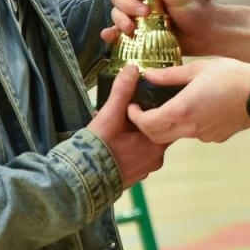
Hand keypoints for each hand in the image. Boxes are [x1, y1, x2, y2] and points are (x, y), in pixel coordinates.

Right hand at [87, 64, 169, 188]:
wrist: (82, 181)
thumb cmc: (99, 149)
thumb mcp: (110, 115)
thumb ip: (122, 91)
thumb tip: (132, 68)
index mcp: (156, 145)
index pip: (167, 122)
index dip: (158, 109)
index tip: (147, 99)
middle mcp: (155, 160)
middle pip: (155, 133)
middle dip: (142, 122)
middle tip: (127, 111)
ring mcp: (144, 170)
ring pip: (144, 145)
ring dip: (133, 135)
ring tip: (116, 125)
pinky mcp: (132, 177)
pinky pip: (135, 157)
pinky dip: (127, 147)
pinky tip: (112, 140)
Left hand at [126, 57, 249, 143]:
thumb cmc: (232, 77)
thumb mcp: (198, 69)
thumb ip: (170, 75)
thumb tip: (149, 75)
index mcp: (182, 109)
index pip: (147, 123)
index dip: (135, 117)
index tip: (132, 106)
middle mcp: (190, 128)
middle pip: (157, 136)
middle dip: (146, 125)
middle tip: (144, 109)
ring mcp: (204, 135)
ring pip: (175, 136)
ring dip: (167, 125)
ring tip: (170, 104)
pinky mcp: (215, 137)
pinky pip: (194, 134)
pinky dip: (187, 125)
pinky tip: (195, 108)